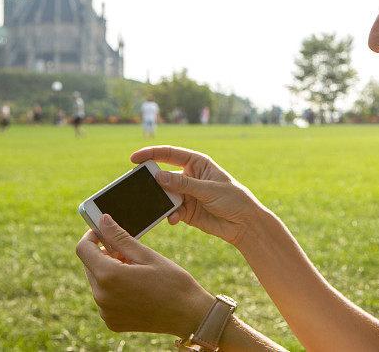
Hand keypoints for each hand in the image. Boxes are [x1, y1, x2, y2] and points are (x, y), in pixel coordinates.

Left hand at [75, 214, 210, 337]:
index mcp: (109, 276)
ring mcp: (106, 312)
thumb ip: (120, 237)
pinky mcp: (112, 322)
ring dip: (110, 272)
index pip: (83, 249)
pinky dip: (115, 289)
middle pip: (90, 265)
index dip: (91, 236)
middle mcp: (102, 297)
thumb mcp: (147, 255)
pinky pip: (105, 298)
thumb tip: (103, 220)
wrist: (188, 314)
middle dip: (105, 255)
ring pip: (98, 281)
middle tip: (131, 254)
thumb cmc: (172, 281)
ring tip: (137, 272)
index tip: (104, 232)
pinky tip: (137, 288)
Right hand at [131, 146, 264, 246]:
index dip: (151, 154)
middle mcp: (189, 176)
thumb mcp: (209, 190)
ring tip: (154, 206)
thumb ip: (184, 184)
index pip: (170, 154)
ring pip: (164, 195)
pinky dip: (169, 215)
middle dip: (151, 181)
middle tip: (136, 187)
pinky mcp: (185, 211)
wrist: (244, 224)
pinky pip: (170, 211)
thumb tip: (158, 177)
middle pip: (163, 175)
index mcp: (197, 163)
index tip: (134, 158)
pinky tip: (173, 219)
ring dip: (159, 201)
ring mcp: (186, 194)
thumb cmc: (234, 199)